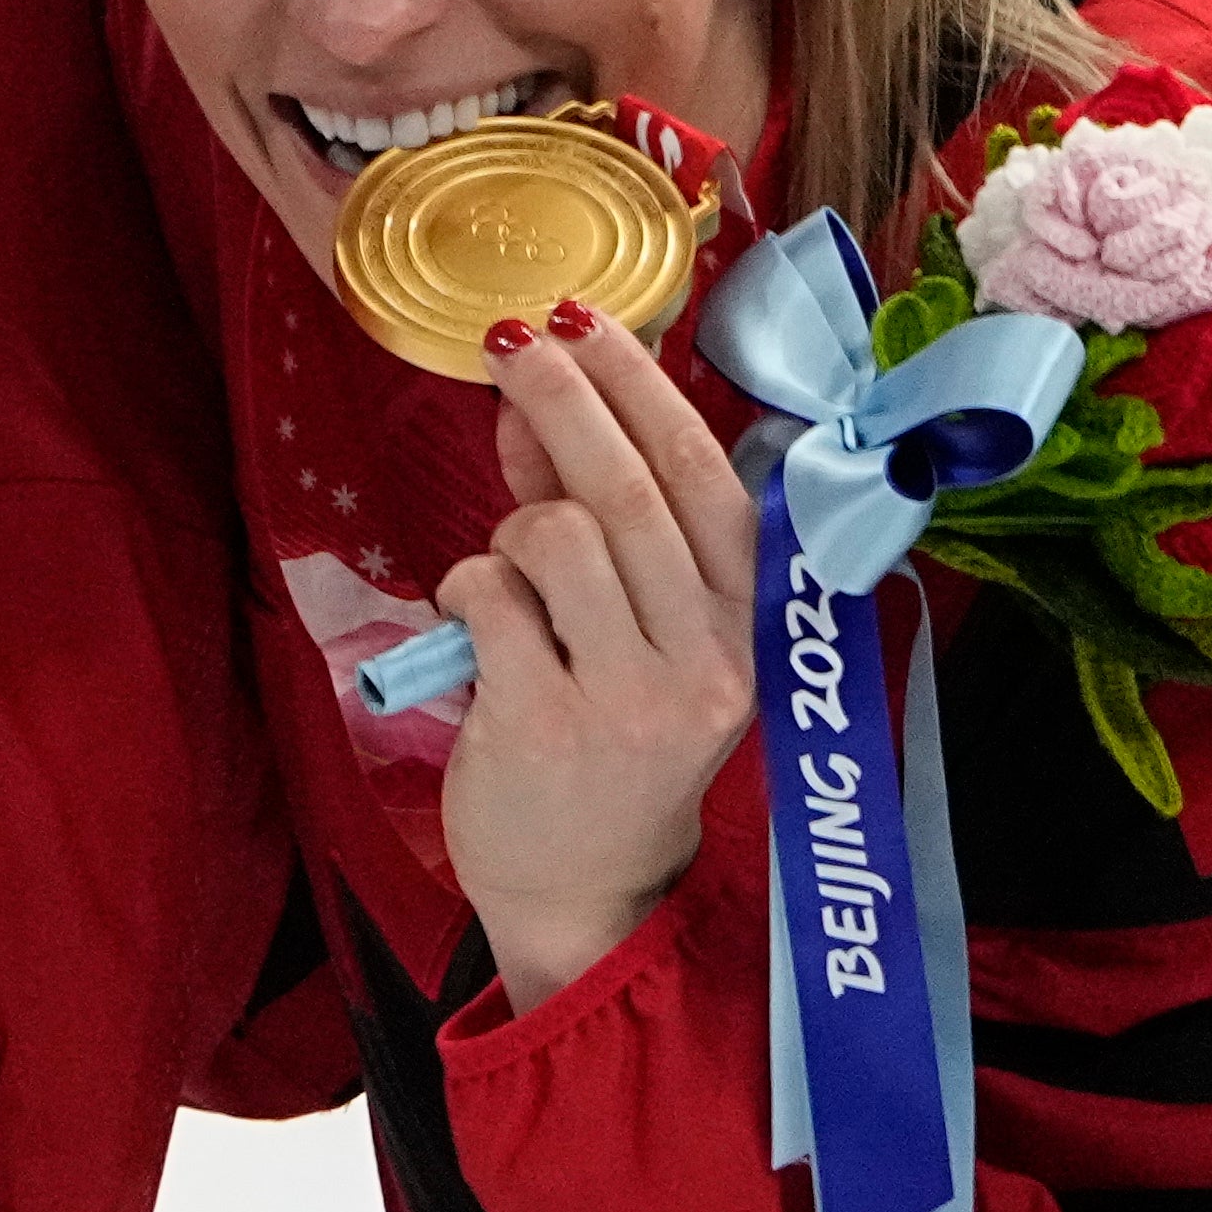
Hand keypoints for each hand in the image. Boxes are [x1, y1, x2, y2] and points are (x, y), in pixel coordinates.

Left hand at [437, 303, 759, 1010]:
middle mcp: (706, 659)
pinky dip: (467, 585)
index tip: (586, 320)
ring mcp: (631, 698)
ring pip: (560, 537)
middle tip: (510, 345)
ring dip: (514, 524)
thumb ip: (587, 519)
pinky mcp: (547, 727)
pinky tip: (471, 621)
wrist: (586, 890)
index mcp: (743, 624)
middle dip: (565, 398)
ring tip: (506, 567)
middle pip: (630, 492)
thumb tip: (534, 406)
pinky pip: (493, 599)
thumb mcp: (629, 632)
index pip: (704, 479)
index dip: (641, 390)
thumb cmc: (607, 741)